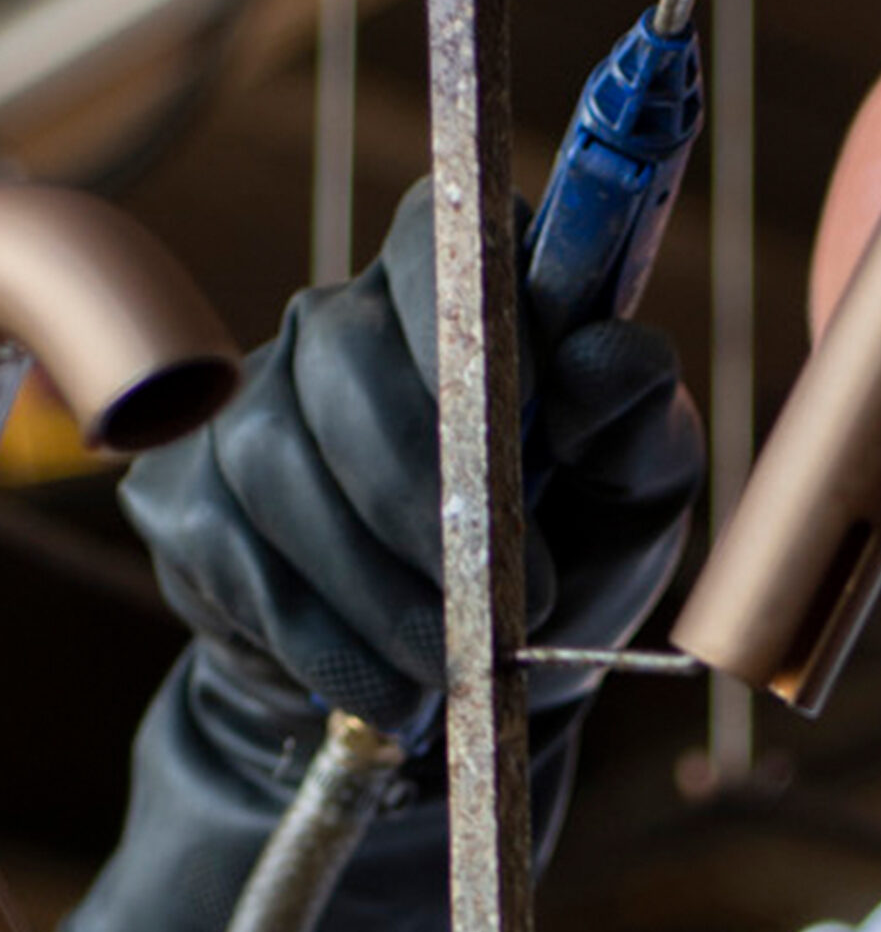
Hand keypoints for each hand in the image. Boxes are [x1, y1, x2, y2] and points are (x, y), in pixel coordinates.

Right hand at [118, 177, 703, 735]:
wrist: (461, 667)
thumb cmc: (573, 542)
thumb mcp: (639, 486)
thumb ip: (635, 416)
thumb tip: (604, 352)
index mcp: (461, 292)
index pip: (442, 244)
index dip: (475, 315)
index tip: (527, 408)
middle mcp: (341, 320)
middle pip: (346, 358)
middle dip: (425, 489)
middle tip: (503, 596)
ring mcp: (252, 402)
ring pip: (280, 462)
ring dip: (375, 580)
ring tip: (452, 659)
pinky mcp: (189, 493)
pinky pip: (233, 551)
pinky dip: (320, 634)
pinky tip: (384, 687)